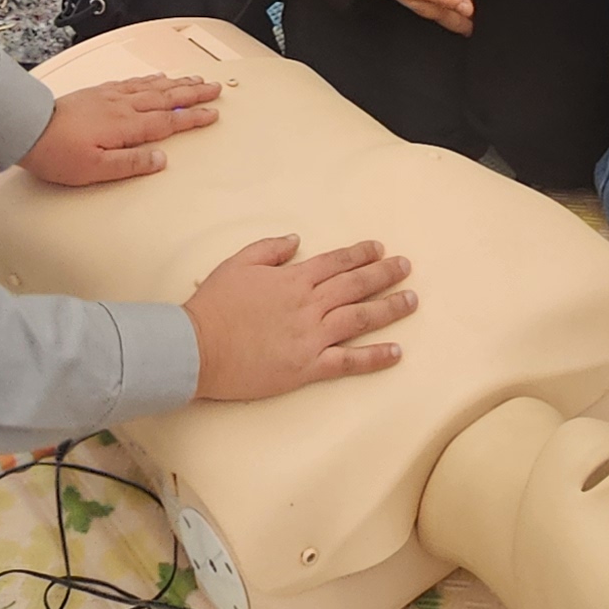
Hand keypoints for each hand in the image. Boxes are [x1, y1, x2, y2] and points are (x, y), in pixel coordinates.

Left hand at [18, 72, 221, 186]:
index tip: (213, 113)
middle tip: (215, 88)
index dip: (193, 118)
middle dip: (194, 93)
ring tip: (195, 79)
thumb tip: (160, 159)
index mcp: (126, 126)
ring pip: (152, 87)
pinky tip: (156, 77)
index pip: (169, 121)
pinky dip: (150, 79)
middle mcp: (122, 106)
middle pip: (167, 98)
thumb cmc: (57, 152)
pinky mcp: (99, 92)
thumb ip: (131, 164)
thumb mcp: (95, 170)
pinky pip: (133, 82)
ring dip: (177, 83)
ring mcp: (110, 96)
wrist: (28, 129)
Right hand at [184, 234, 416, 399]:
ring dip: (389, 308)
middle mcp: (308, 305)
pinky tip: (396, 352)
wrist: (197, 347)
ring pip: (360, 318)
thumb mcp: (237, 264)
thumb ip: (269, 249)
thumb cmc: (213, 306)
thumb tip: (297, 241)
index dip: (360, 254)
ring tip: (411, 301)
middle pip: (355, 285)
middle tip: (406, 268)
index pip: (335, 262)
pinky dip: (374, 357)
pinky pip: (348, 361)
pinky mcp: (307, 367)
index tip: (380, 249)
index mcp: (292, 279)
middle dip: (384, 274)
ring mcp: (310, 336)